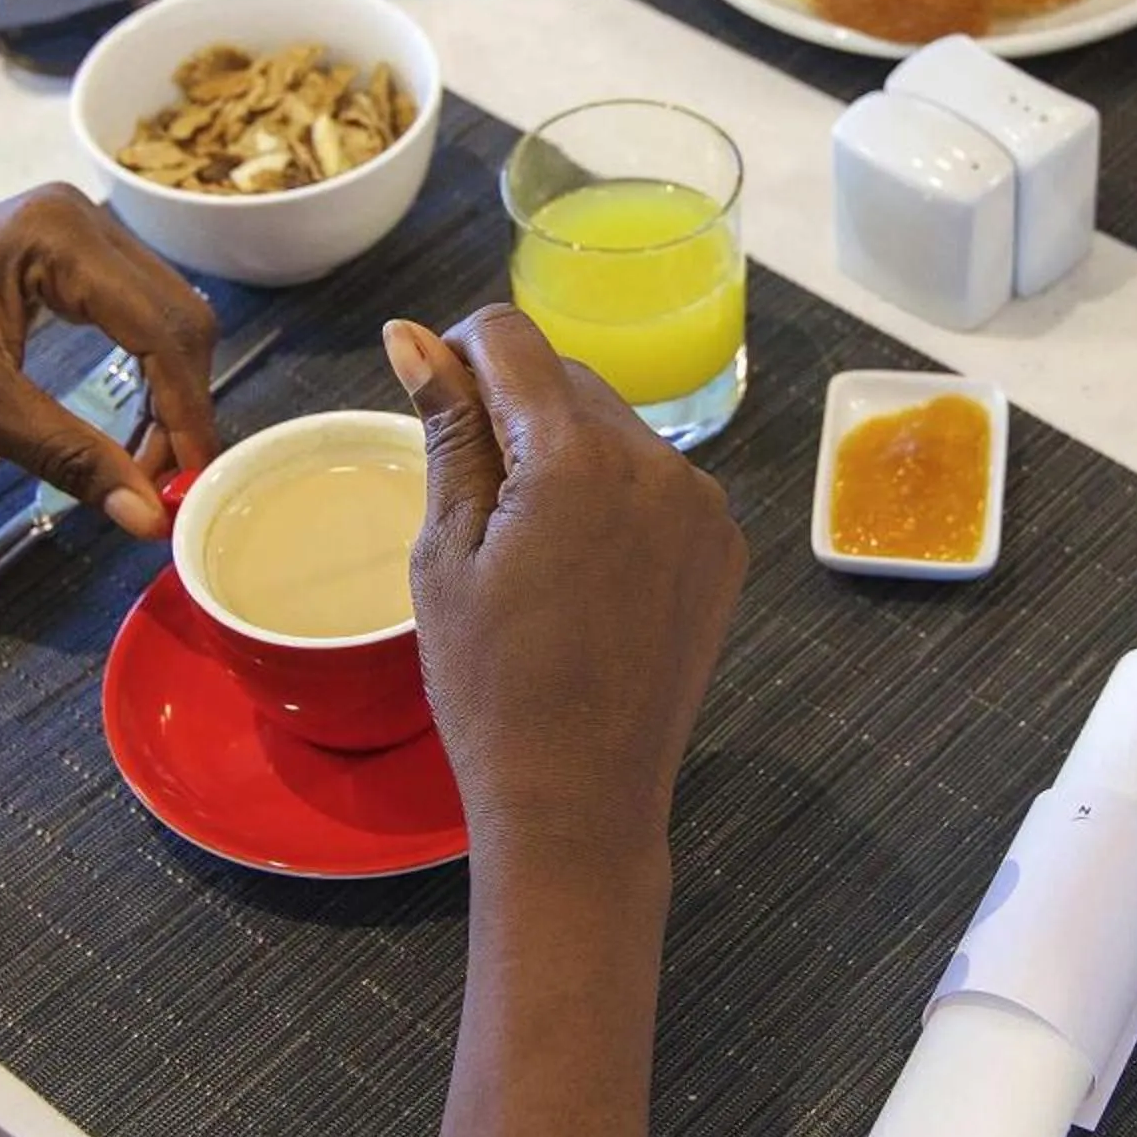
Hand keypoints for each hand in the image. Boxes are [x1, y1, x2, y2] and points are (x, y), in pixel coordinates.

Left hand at [0, 185, 220, 536]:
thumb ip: (71, 456)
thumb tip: (149, 520)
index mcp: (59, 230)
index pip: (160, 327)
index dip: (185, 412)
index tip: (190, 487)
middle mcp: (77, 216)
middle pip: (176, 316)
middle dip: (181, 404)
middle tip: (166, 485)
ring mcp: (69, 232)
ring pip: (161, 317)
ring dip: (167, 393)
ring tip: (144, 464)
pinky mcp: (56, 258)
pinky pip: (129, 316)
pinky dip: (141, 374)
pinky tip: (128, 426)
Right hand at [387, 307, 746, 865]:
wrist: (580, 798)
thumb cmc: (491, 687)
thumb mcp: (445, 552)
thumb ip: (446, 430)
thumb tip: (414, 338)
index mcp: (576, 458)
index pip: (511, 338)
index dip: (459, 351)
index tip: (434, 395)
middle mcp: (658, 463)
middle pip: (568, 377)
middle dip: (512, 406)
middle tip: (471, 495)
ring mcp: (702, 506)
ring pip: (615, 427)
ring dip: (565, 450)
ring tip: (527, 543)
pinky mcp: (722, 545)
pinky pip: (658, 481)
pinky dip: (614, 495)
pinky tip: (580, 567)